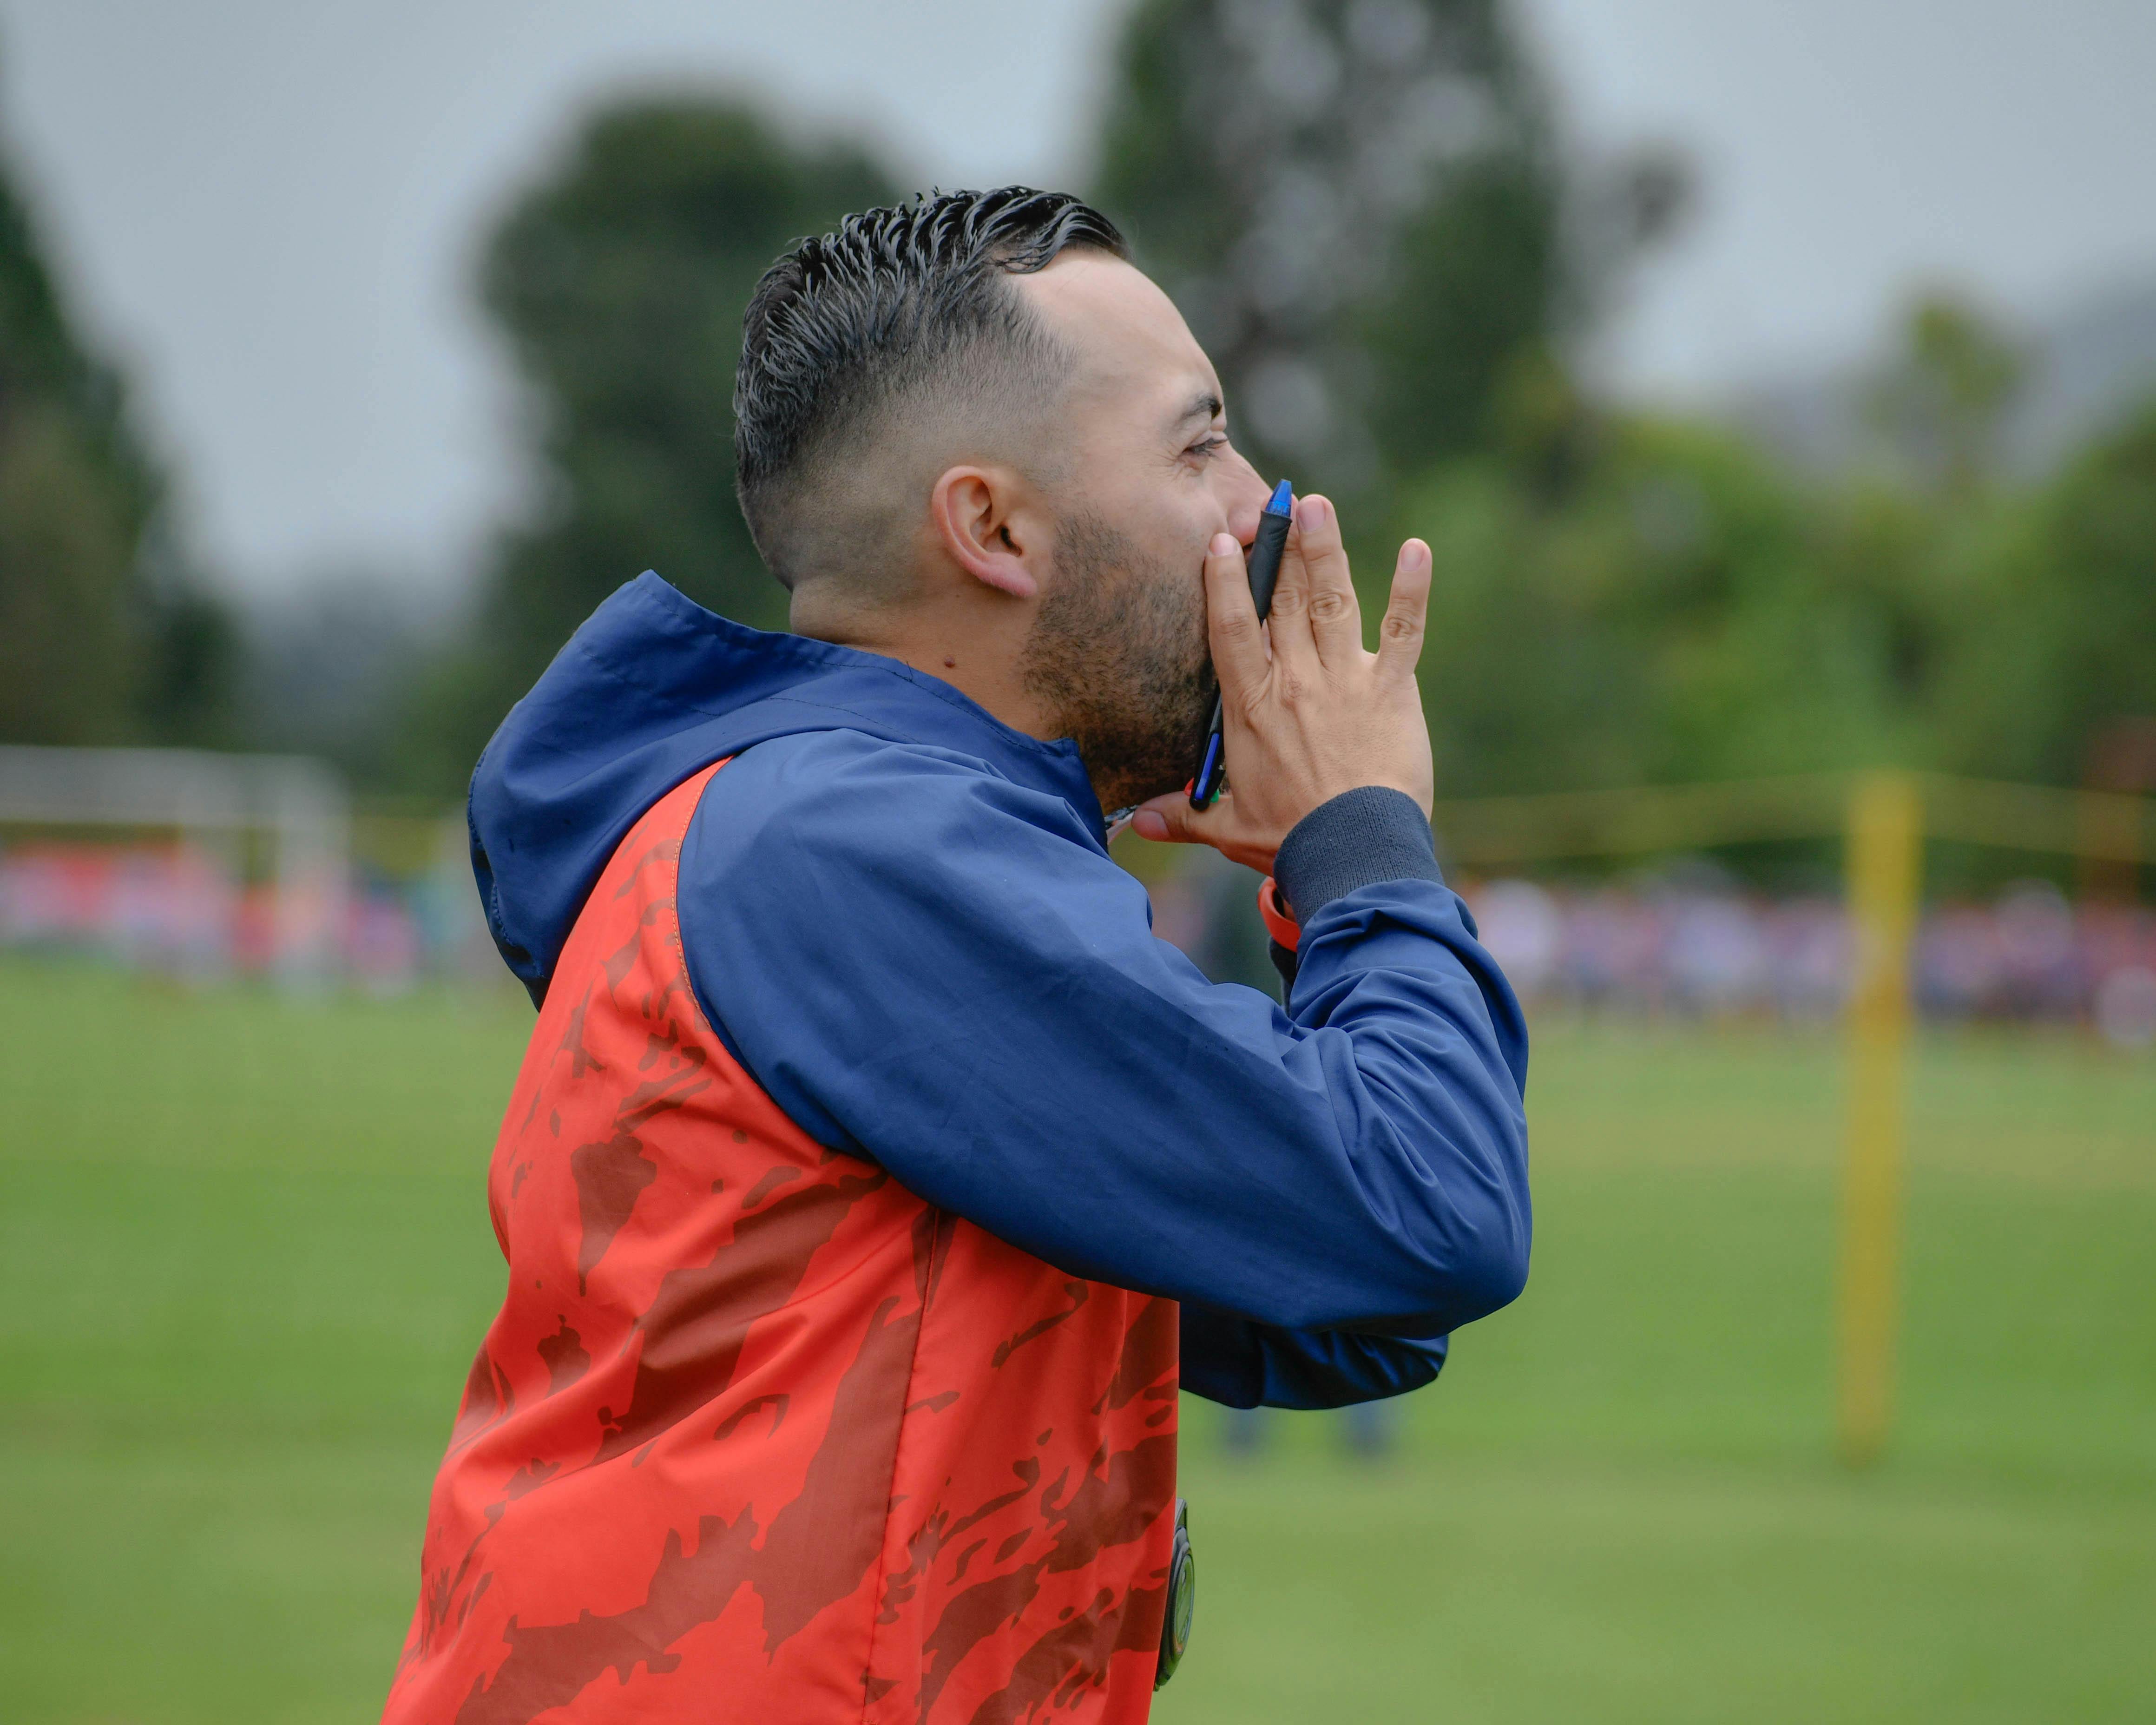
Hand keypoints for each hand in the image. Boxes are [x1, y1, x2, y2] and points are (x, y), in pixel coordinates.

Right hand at [1132, 494, 1433, 877]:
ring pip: (1332, 601)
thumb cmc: (1290, 841)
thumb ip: (1183, 816)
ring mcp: (1345, 680)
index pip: (1233, 629)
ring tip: (1317, 505)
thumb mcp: (1228, 829)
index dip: (1226, 583)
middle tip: (1275, 503)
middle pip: (1284, 601)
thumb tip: (1137, 823)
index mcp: (1252, 706)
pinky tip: (1417, 548)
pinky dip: (1411, 589)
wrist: (1353, 855)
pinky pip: (1404, 631)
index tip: (1222, 542)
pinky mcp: (1391, 690)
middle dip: (1278, 547)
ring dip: (1325, 550)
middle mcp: (1295, 681)